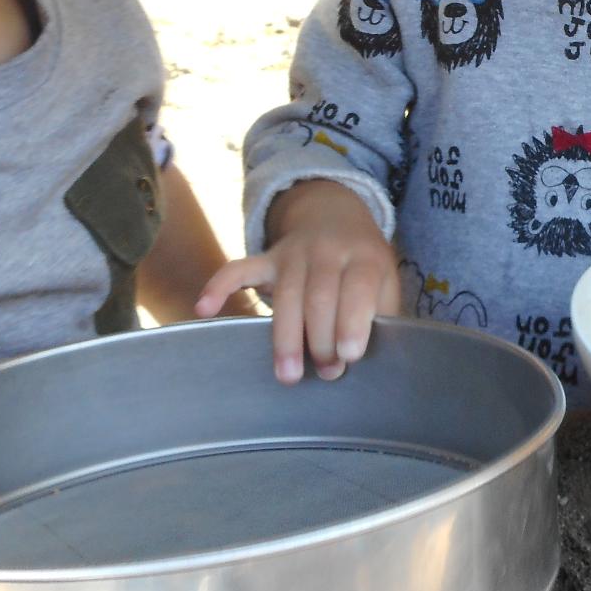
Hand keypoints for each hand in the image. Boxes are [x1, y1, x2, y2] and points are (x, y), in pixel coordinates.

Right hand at [195, 179, 398, 383]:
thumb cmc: (363, 265)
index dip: (352, 322)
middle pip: (319, 296)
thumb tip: (374, 361)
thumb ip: (381, 314)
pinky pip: (239, 269)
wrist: (335, 216)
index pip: (358, 287)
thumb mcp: (385, 281)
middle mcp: (327, 251)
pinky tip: (205, 309)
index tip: (349, 355)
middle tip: (326, 371)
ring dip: (285, 337)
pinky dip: (219, 286)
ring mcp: (293, 254)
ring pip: (286, 295)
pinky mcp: (266, 259)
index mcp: (364, 256)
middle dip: (320, 338)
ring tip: (288, 374)